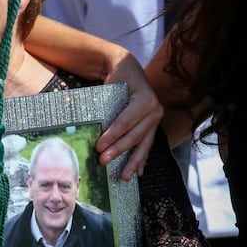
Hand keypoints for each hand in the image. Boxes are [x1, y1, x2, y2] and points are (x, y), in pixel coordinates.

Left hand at [95, 53, 162, 180]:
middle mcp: (155, 110)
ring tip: (123, 177)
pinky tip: (138, 173)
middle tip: (102, 162)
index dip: (112, 136)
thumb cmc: (116, 77)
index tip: (98, 147)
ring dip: (133, 162)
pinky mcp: (153, 125)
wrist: (127, 68)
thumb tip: (90, 128)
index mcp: (146, 99)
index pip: (126, 122)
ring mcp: (156, 119)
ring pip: (143, 144)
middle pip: (135, 135)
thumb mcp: (111, 87)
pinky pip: (147, 144)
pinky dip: (142, 158)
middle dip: (118, 151)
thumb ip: (106, 107)